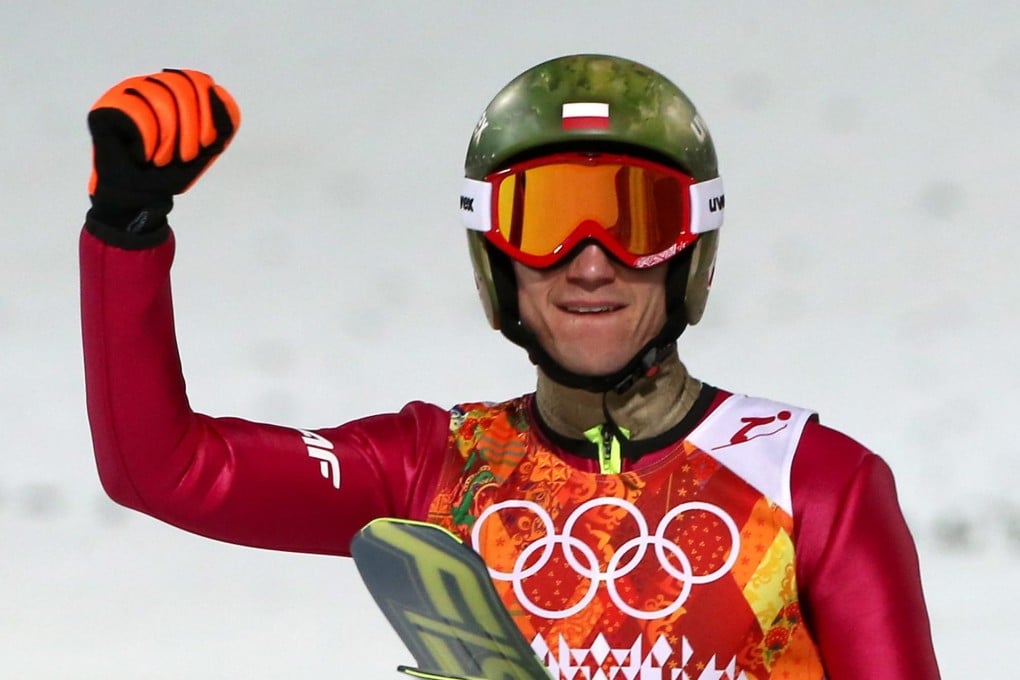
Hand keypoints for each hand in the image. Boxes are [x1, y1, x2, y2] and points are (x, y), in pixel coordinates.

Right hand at [87, 68, 239, 237]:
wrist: (140, 196)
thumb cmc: (172, 170)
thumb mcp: (211, 146)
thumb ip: (224, 119)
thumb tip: (216, 88)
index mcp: (173, 89)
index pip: (198, 81)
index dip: (209, 114)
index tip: (206, 143)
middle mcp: (148, 85)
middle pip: (180, 87)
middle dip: (191, 130)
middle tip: (184, 157)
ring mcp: (124, 94)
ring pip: (160, 98)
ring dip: (170, 140)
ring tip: (162, 159)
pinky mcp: (104, 109)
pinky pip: (137, 114)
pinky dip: (148, 143)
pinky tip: (142, 155)